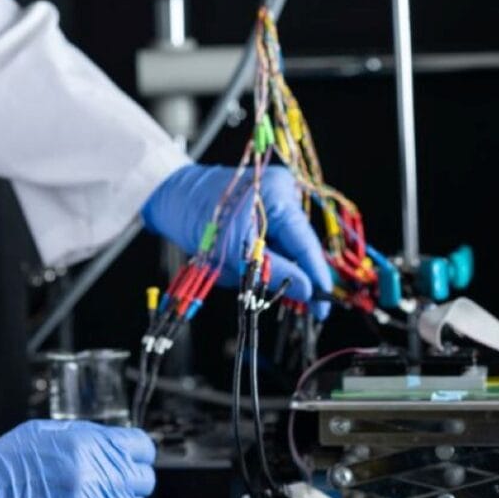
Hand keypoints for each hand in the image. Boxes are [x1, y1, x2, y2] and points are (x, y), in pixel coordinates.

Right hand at [0, 420, 156, 497]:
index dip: (136, 453)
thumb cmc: (9, 465)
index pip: (142, 448)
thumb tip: (115, 441)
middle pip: (142, 480)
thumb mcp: (48, 432)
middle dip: (128, 480)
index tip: (132, 457)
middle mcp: (95, 475)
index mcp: (88, 444)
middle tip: (108, 481)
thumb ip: (88, 436)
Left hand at [141, 164, 332, 318]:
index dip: (317, 277)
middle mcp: (283, 192)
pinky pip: (272, 240)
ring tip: (236, 268)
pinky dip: (260, 255)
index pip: (307, 243)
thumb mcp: (234, 252)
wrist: (174, 196)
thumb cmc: (198, 216)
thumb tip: (307, 291)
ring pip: (285, 246)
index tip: (324, 305)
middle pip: (299, 246)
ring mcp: (276, 197)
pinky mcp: (265, 206)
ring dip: (268, 266)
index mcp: (280, 194)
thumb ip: (273, 272)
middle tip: (292, 305)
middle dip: (289, 274)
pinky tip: (237, 259)